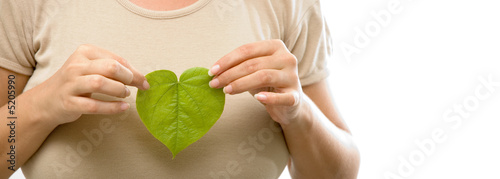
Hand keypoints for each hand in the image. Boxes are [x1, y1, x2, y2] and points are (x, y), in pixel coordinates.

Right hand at [26, 44, 148, 125]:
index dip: (133, 71)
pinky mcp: (69, 102)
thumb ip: (114, 69)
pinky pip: (94, 105)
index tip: (144, 81)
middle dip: (128, 78)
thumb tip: (141, 77)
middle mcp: (76, 65)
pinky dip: (112, 107)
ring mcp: (70, 84)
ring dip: (119, 90)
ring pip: (100, 83)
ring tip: (125, 95)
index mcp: (84, 52)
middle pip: (110, 68)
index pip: (116, 59)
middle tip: (134, 87)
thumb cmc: (77, 82)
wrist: (47, 100)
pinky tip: (123, 108)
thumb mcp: (92, 69)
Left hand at [208, 40, 302, 124]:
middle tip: (214, 84)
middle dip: (230, 74)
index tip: (212, 71)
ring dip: (241, 84)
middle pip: (253, 64)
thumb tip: (214, 72)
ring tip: (226, 91)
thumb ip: (238, 67)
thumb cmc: (267, 84)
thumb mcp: (253, 71)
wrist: (290, 104)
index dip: (227, 60)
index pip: (247, 50)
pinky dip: (269, 98)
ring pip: (263, 76)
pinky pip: (281, 97)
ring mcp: (292, 77)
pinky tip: (258, 99)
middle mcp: (287, 58)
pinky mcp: (295, 96)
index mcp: (275, 46)